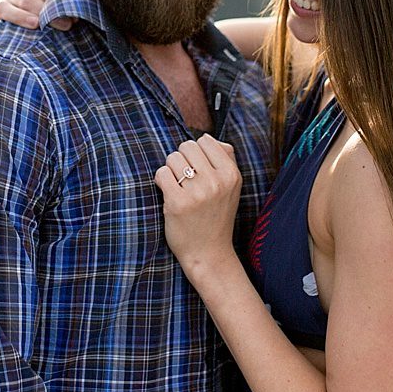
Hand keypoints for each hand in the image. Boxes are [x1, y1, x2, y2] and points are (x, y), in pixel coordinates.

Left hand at [153, 135, 241, 274]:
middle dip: (182, 159)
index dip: (197, 152)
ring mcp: (198, 193)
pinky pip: (162, 173)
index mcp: (232, 174)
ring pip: (173, 158)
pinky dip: (161, 181)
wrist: (209, 253)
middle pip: (187, 146)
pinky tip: (168, 193)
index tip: (197, 168)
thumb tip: (207, 138)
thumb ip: (226, 158)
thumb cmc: (217, 215)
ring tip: (178, 187)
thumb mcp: (232, 186)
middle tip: (185, 179)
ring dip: (171, 170)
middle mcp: (217, 182)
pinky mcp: (178, 203)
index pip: (206, 140)